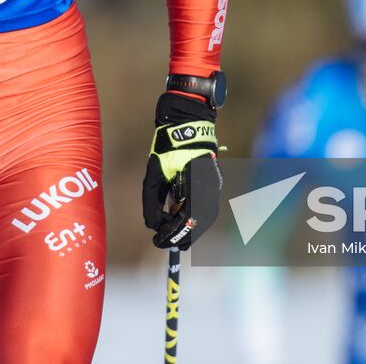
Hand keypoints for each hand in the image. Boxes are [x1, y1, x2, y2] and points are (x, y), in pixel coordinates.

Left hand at [142, 92, 222, 249]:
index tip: (156, 240)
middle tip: (165, 242)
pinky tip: (179, 216)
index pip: (187, 221)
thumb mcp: (154, 175)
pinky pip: (206, 207)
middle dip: (182, 236)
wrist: (187, 122)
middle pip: (200, 224)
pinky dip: (193, 216)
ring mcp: (213, 186)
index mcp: (196, 188)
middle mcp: (209, 189)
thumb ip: (152, 202)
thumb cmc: (168, 146)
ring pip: (206, 217)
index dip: (171, 234)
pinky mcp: (212, 182)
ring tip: (173, 234)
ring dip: (190, 228)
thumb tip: (152, 225)